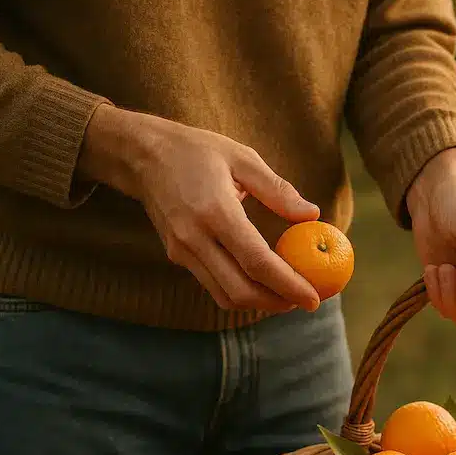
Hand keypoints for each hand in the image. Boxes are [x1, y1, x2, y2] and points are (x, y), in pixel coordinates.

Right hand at [78, 104, 321, 312]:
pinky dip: (240, 292)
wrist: (142, 155)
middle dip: (276, 303)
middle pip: (240, 290)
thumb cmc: (196, 151)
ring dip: (258, 303)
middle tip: (304, 301)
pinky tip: (260, 282)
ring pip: (224, 295)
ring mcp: (182, 251)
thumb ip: (278, 190)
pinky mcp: (176, 256)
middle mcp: (195, 238)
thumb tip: (313, 214)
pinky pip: (212, 285)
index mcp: (215, 212)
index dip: (288, 284)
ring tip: (287, 296)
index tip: (313, 298)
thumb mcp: (242, 158)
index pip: (257, 262)